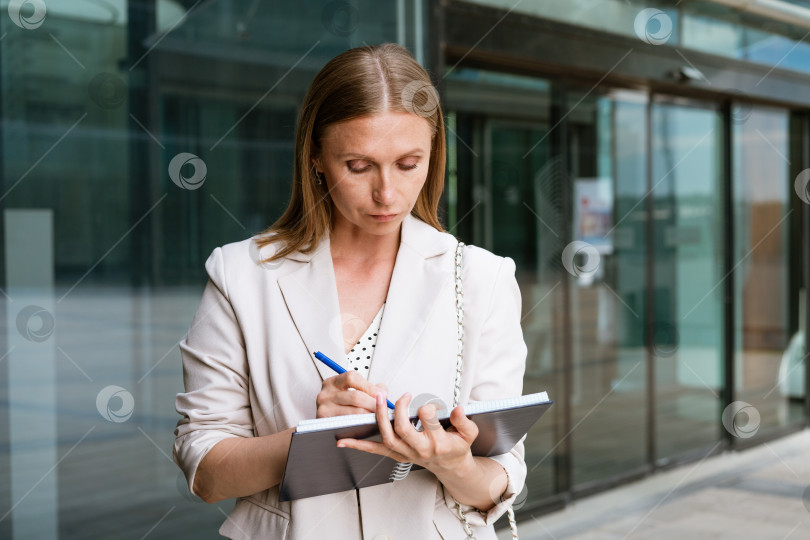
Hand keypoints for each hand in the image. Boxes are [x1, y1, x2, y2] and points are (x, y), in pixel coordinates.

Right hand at [316, 372, 387, 417]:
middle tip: (382, 407)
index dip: (369, 386)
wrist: (326, 424)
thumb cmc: (342, 406)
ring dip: (369, 415)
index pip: (352, 378)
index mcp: (333, 382)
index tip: (381, 394)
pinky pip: (348, 424)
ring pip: (354, 412)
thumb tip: (382, 393)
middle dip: (373, 403)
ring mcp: (324, 409)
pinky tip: (367, 424)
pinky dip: (360, 424)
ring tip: (378, 416)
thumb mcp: (352, 391)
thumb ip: (370, 388)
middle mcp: (326, 394)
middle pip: (355, 396)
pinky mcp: (325, 423)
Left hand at [337, 392, 479, 476]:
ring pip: (387, 437)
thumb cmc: (457, 446)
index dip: (426, 407)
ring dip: (379, 417)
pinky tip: (342, 440)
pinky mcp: (395, 454)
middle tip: (403, 396)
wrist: (450, 466)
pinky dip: (358, 445)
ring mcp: (405, 453)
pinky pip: (374, 450)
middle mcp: (419, 449)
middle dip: (399, 408)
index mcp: (437, 442)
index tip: (429, 404)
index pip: (427, 418)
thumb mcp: (469, 433)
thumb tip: (457, 409)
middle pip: (403, 428)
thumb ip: (464, 421)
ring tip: (376, 398)